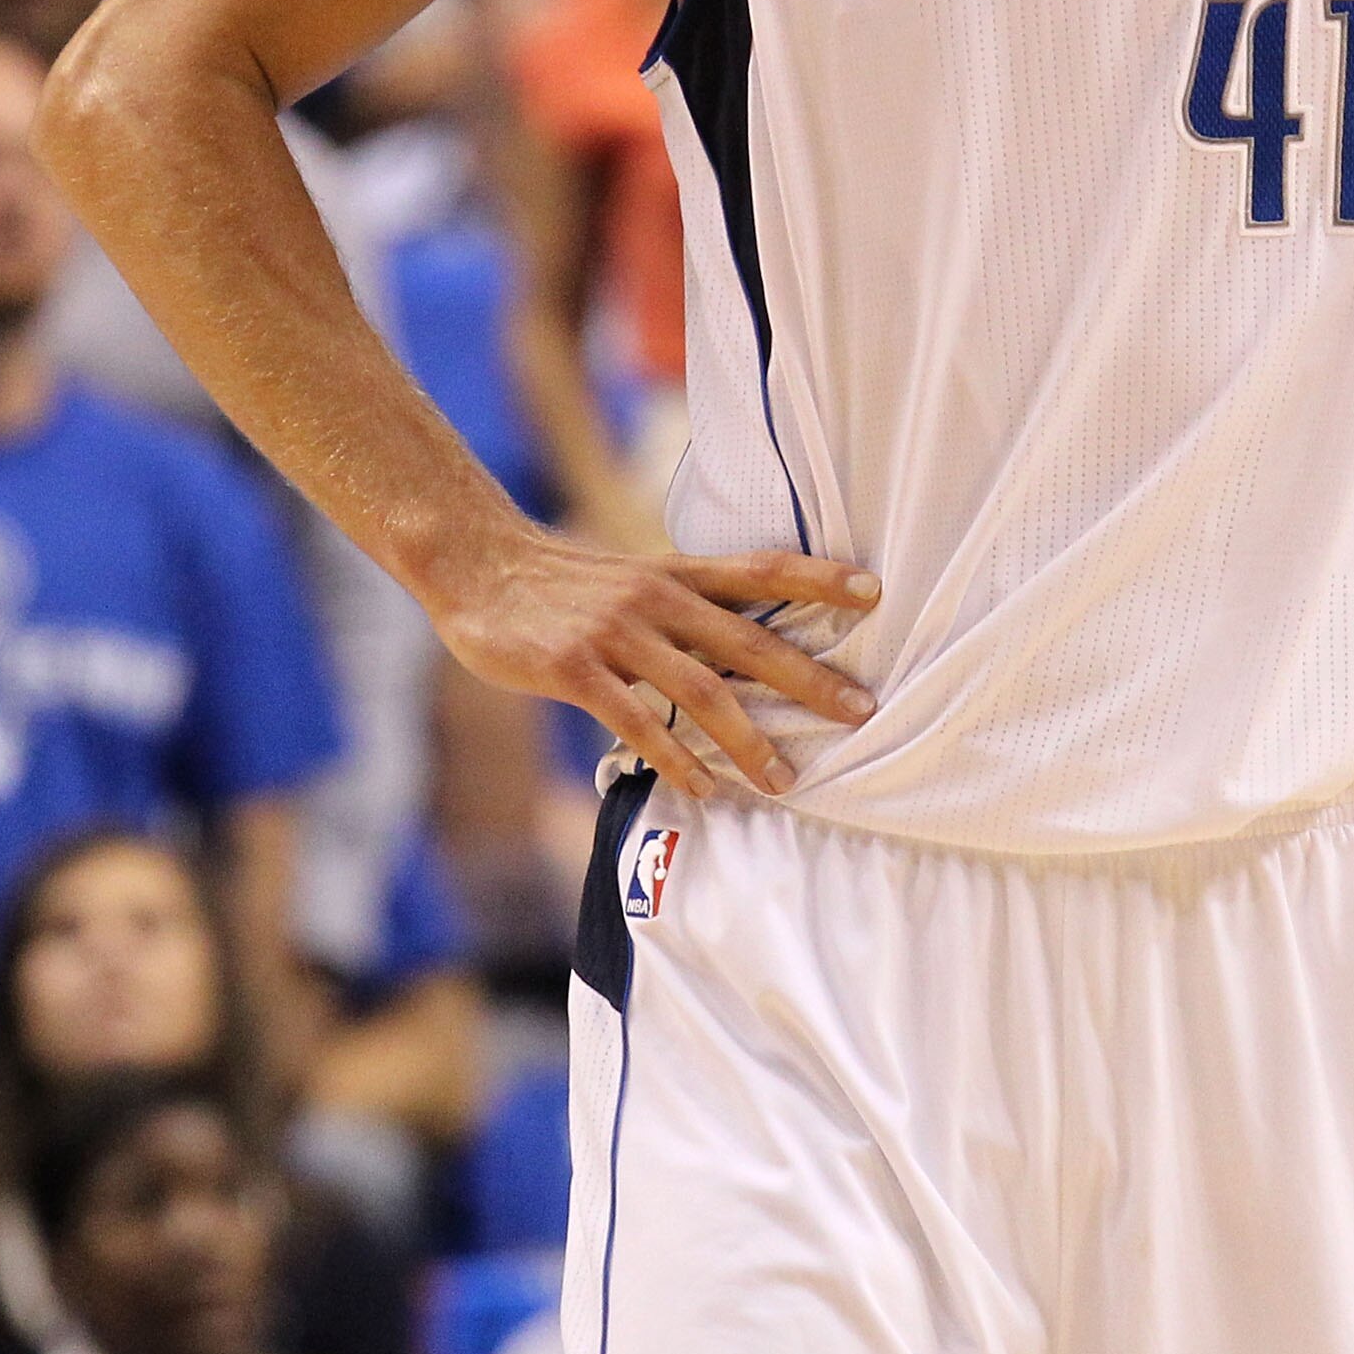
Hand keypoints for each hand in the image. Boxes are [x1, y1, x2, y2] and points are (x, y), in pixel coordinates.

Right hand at [428, 525, 881, 802]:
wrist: (478, 565)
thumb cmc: (562, 582)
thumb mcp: (632, 578)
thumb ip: (684, 610)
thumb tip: (744, 652)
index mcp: (676, 572)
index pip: (760, 569)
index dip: (818, 577)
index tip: (875, 589)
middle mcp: (656, 596)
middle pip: (748, 639)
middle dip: (809, 678)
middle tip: (861, 710)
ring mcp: (616, 632)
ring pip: (699, 690)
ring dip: (747, 739)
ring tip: (784, 781)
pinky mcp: (575, 668)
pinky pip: (636, 721)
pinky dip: (674, 758)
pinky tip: (704, 788)